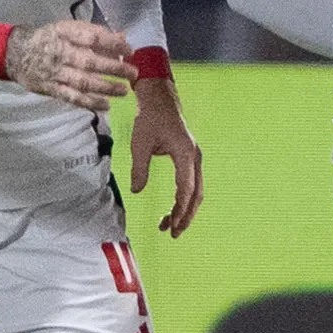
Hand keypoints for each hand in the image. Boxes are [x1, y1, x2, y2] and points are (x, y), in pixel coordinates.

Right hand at [6, 19, 136, 111]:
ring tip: (124, 91)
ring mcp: (55, 73)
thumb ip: (95, 32)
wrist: (16, 54)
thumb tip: (122, 37)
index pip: (92, 37)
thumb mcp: (68, 29)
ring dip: (106, 88)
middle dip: (114, 69)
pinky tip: (106, 105)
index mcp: (65, 33)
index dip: (113, 44)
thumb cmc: (49, 39)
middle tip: (133, 74)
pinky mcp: (51, 89)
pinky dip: (89, 102)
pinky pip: (72, 97)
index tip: (129, 50)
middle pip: (90, 62)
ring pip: (83, 82)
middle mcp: (60, 52)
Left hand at [127, 77, 204, 235]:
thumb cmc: (150, 118)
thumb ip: (139, 168)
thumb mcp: (139, 143)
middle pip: (196, 194)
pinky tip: (172, 210)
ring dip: (185, 210)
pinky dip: (184, 200)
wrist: (160, 99)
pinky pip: (192, 184)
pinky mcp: (190, 158)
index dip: (180, 209)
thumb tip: (136, 191)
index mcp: (185, 153)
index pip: (186, 188)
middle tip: (173, 234)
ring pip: (196, 191)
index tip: (171, 224)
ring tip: (169, 226)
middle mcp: (195, 157)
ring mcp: (195, 158)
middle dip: (186, 216)